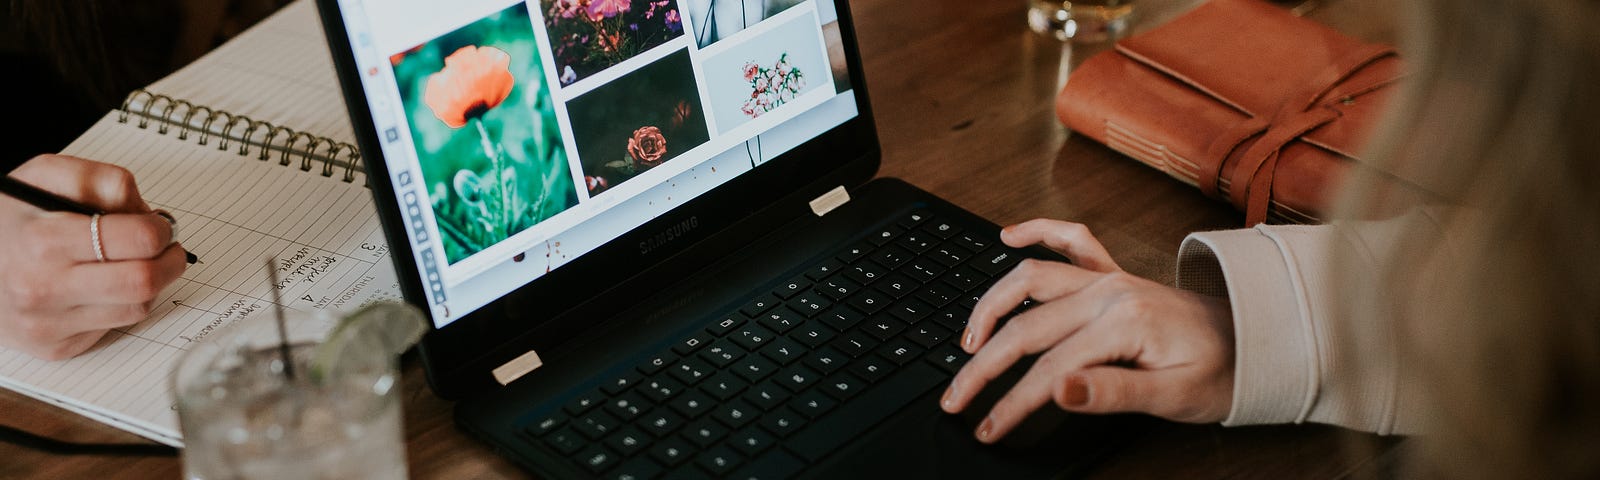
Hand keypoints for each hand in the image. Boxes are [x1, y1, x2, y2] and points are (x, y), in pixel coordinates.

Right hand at [0, 154, 188, 359]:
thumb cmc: (9, 218)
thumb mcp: (43, 177)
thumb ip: (98, 179)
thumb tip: (144, 211)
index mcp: (43, 240)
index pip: (138, 240)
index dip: (160, 230)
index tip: (158, 225)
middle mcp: (43, 287)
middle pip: (144, 281)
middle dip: (170, 261)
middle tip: (167, 248)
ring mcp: (48, 323)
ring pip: (137, 308)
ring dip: (149, 285)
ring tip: (134, 263)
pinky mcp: (54, 347)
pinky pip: (114, 327)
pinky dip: (120, 305)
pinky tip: (103, 287)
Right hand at [939, 219, 1234, 442]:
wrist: (1257, 341)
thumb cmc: (1221, 372)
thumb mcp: (1173, 396)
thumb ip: (1112, 392)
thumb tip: (1057, 390)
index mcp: (1125, 322)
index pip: (1049, 370)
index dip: (1011, 403)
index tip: (987, 428)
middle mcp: (1110, 291)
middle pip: (1026, 327)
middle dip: (983, 366)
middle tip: (955, 398)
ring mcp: (1108, 278)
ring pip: (1030, 279)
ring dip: (990, 305)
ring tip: (966, 341)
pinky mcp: (1112, 274)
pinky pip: (1070, 241)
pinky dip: (1037, 232)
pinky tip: (1008, 237)